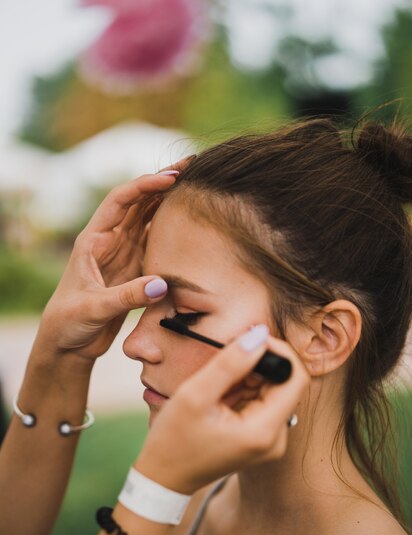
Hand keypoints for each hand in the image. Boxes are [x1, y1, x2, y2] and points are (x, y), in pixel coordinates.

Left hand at [36, 166, 186, 362]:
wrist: (68, 344)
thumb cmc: (69, 322)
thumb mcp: (95, 308)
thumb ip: (127, 296)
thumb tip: (162, 284)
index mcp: (93, 240)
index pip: (120, 201)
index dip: (145, 185)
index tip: (171, 178)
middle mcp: (110, 241)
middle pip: (139, 202)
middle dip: (162, 182)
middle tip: (192, 166)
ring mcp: (124, 254)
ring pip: (149, 219)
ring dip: (169, 201)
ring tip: (196, 185)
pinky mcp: (135, 270)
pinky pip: (156, 243)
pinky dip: (172, 230)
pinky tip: (190, 221)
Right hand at [135, 325, 309, 494]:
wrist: (163, 478)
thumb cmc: (174, 440)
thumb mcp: (195, 395)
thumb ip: (230, 363)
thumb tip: (259, 334)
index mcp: (264, 431)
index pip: (295, 378)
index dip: (279, 351)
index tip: (251, 339)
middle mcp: (276, 438)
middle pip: (285, 384)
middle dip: (259, 364)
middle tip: (226, 359)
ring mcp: (269, 440)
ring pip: (272, 390)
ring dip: (249, 377)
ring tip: (217, 385)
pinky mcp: (260, 437)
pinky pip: (262, 402)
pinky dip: (244, 390)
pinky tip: (220, 396)